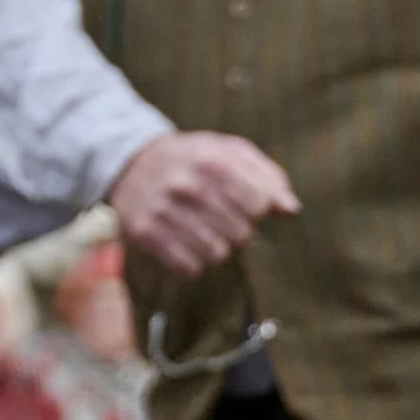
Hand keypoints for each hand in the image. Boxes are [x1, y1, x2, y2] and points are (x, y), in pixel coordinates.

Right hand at [107, 132, 298, 277]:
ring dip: (216, 247)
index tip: (245, 203)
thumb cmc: (191, 159)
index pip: (259, 205)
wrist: (129, 162)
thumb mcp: (228, 151)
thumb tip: (291, 210)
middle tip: (221, 217)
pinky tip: (184, 242)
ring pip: (217, 254)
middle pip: (241, 234)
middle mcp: (186, 185)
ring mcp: (163, 210)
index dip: (258, 208)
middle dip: (238, 229)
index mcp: (211, 160)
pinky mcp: (144, 233)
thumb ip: (266, 176)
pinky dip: (192, 261)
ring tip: (203, 230)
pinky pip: (189, 268)